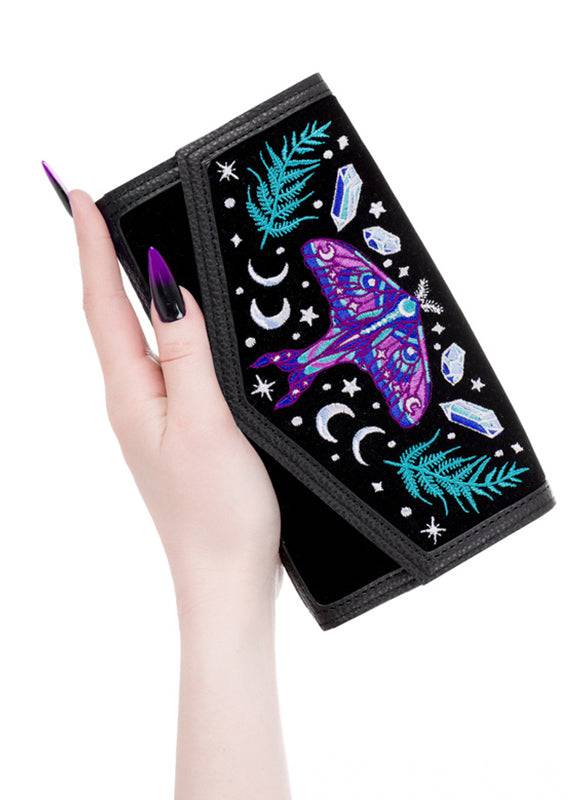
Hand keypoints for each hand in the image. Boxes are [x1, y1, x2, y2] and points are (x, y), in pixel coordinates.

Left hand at [71, 190, 280, 614]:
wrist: (226, 580)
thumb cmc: (216, 513)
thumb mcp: (204, 424)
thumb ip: (185, 354)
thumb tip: (165, 288)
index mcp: (131, 395)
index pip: (103, 306)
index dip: (90, 249)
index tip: (78, 197)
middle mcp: (133, 402)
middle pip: (110, 318)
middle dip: (102, 262)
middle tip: (102, 213)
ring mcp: (154, 419)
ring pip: (136, 342)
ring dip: (129, 295)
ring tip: (132, 255)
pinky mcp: (178, 433)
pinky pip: (163, 367)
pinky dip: (163, 332)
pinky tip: (179, 329)